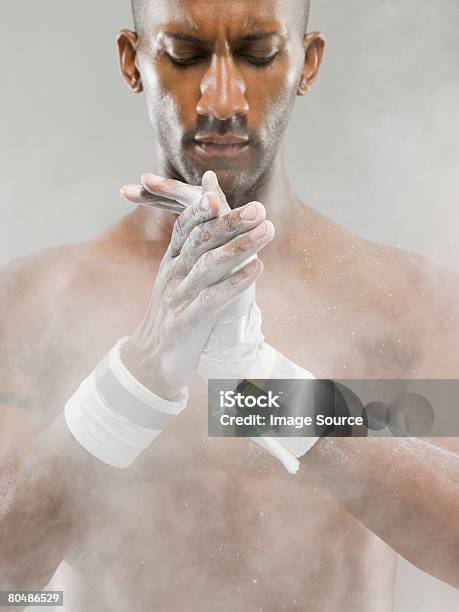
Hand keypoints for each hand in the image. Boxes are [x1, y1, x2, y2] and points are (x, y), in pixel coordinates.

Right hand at [121, 172, 273, 398]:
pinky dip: (237, 282)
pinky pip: (214, 299)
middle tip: (259, 208)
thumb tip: (208, 226)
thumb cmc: (172, 316)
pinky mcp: (189, 322)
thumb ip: (193, 251)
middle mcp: (172, 275)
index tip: (219, 192)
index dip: (201, 209)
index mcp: (171, 262)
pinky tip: (257, 268)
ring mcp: (179, 298)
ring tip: (268, 231)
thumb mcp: (178, 280)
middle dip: (230, 221)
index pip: (185, 227)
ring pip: (210, 265)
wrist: (150, 362)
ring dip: (240, 246)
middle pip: (201, 240)